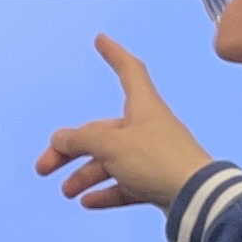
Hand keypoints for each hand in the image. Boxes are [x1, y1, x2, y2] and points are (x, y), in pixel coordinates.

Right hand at [33, 35, 216, 214]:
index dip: (114, 54)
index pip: (129, 71)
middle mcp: (147, 128)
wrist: (195, 197)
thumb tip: (60, 139)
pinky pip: (125, 185)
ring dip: (85, 175)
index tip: (101, 40)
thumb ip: (82, 140)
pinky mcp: (156, 182)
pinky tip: (87, 201)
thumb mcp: (112, 145)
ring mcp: (152, 157)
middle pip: (102, 132)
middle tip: (45, 166)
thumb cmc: (158, 160)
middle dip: (72, 150)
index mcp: (143, 107)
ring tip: (67, 191)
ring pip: (111, 162)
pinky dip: (105, 192)